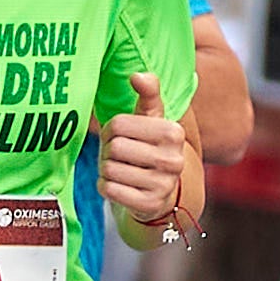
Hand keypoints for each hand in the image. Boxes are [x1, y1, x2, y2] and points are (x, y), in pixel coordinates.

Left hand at [100, 72, 191, 230]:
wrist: (160, 190)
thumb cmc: (148, 146)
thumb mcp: (150, 119)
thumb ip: (148, 94)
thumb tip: (138, 75)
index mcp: (173, 133)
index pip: (118, 124)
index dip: (110, 131)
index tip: (121, 136)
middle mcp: (174, 159)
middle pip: (114, 147)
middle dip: (108, 151)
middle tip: (119, 156)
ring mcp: (164, 184)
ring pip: (109, 169)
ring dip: (106, 170)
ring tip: (121, 170)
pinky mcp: (149, 205)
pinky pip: (109, 190)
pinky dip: (106, 187)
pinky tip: (119, 185)